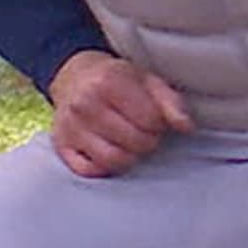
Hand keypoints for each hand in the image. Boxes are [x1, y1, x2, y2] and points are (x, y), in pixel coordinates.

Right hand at [45, 50, 192, 176]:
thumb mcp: (146, 80)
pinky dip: (103, 167)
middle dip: (146, 140)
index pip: (150, 120)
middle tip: (142, 130)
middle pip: (134, 143)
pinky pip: (89, 171)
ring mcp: (70, 127)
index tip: (154, 118)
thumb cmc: (116, 79)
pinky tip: (108, 150)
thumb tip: (186, 126)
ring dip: (128, 157)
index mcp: (108, 82)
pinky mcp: (61, 145)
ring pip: (113, 161)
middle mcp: (84, 104)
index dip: (159, 123)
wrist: (74, 76)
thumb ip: (170, 102)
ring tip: (128, 142)